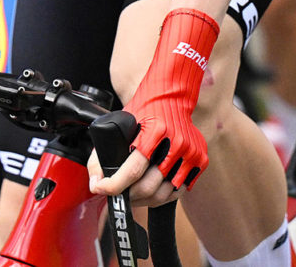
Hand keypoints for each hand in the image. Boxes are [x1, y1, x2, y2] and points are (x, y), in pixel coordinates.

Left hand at [92, 9, 219, 207]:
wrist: (171, 96)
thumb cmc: (144, 110)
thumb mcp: (119, 124)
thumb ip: (103, 153)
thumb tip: (95, 183)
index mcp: (155, 132)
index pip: (132, 171)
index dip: (114, 186)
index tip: (103, 190)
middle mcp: (176, 143)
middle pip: (149, 187)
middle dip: (129, 196)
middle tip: (120, 195)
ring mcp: (190, 152)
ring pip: (165, 194)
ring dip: (146, 199)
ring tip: (135, 194)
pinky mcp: (200, 159)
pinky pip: (179, 190)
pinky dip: (164, 195)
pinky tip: (153, 190)